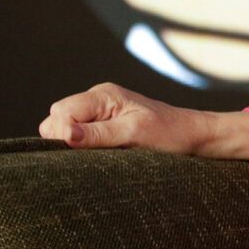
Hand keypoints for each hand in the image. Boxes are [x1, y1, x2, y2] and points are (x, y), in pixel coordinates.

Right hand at [38, 82, 248, 159]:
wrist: (192, 135)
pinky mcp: (102, 124)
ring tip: (100, 153)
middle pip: (56, 119)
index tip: (79, 150)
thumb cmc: (168, 134)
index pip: (60, 112)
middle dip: (64, 139)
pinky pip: (75, 135)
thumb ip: (98, 134)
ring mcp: (99, 111)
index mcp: (104, 95)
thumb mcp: (133, 135)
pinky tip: (98, 153)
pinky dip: (81, 146)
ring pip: (62, 128)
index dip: (62, 133)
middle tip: (92, 153)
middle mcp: (97, 99)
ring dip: (73, 144)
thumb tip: (65, 135)